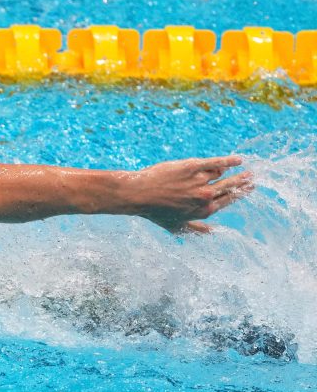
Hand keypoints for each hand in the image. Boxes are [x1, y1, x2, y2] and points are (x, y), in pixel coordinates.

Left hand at [129, 156, 253, 233]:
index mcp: (203, 211)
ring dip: (233, 171)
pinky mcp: (193, 166)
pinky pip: (215, 162)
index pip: (227, 200)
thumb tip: (211, 232)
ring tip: (243, 166)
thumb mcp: (176, 226)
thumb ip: (196, 228)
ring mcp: (200, 181)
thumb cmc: (154, 211)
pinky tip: (237, 159)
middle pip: (230, 187)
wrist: (138, 194)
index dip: (239, 194)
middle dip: (243, 182)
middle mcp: (205, 196)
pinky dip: (228, 161)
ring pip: (221, 174)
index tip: (248, 189)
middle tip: (253, 177)